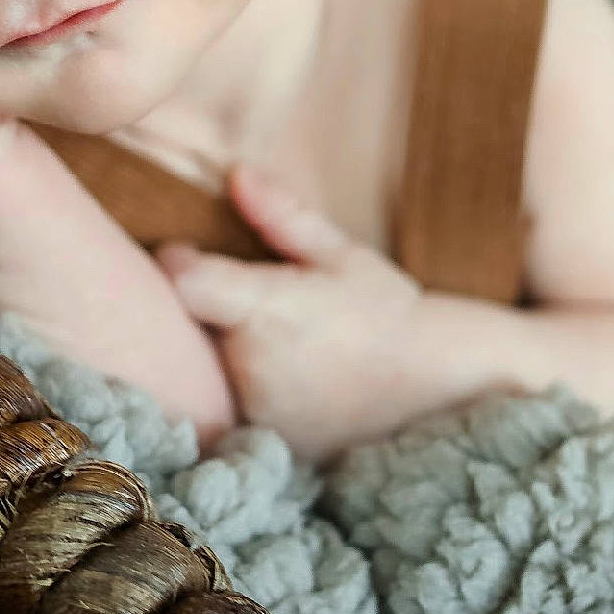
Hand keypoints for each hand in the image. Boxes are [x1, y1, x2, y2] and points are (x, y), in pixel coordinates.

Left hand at [153, 162, 424, 463]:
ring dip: (226, 352)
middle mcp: (252, 363)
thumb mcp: (340, 254)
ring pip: (210, 368)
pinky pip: (232, 406)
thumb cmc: (384, 310)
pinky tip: (287, 379)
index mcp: (265, 308)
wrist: (434, 387)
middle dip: (206, 310)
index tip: (191, 256)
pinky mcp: (265, 441)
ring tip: (281, 344)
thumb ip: (280, 214)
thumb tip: (236, 171)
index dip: (179, 265)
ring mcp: (256, 409)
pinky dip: (245, 390)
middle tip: (248, 303)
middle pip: (188, 327)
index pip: (184, 282)